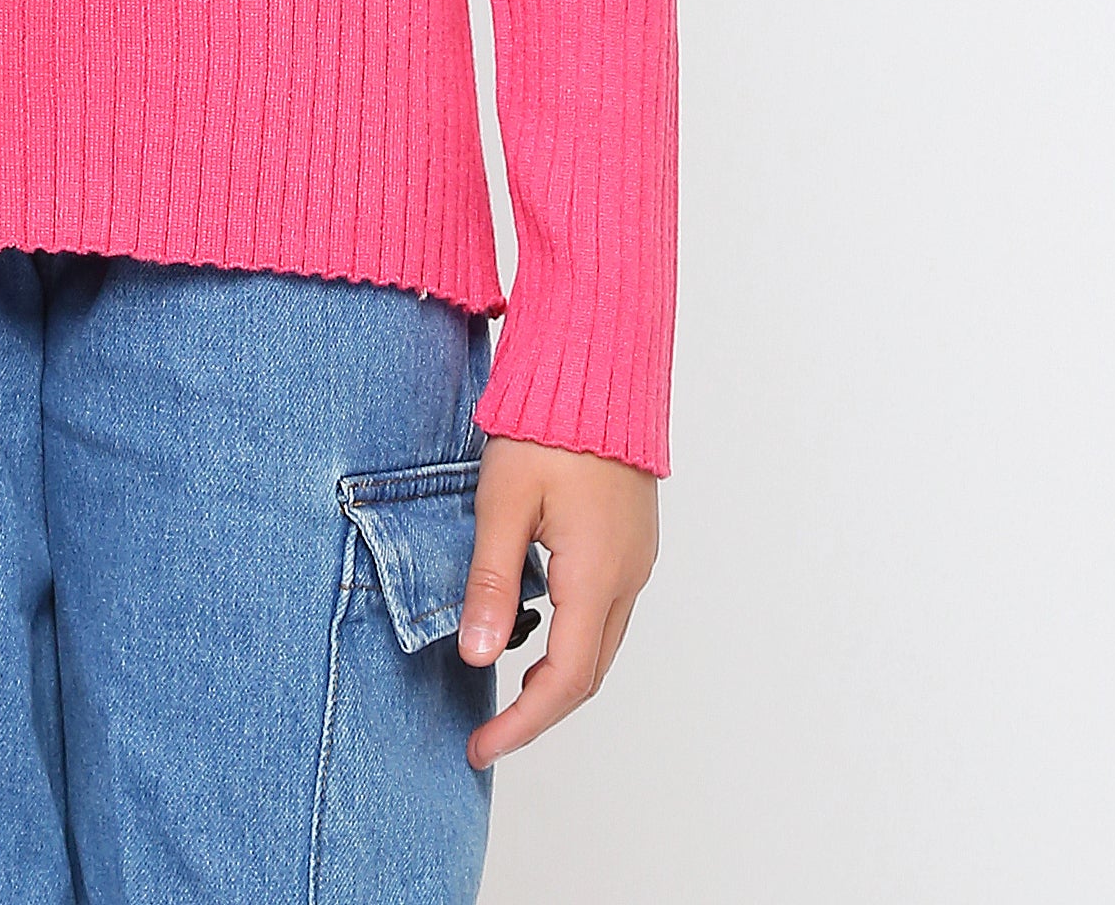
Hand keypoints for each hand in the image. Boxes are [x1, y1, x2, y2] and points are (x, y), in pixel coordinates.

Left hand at [458, 437, 658, 768]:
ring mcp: (636, 559)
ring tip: (503, 684)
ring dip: (557, 675)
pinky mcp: (632, 540)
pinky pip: (607, 611)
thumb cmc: (548, 424)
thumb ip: (491, 582)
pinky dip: (573, 637)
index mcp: (597, 576)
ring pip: (601, 644)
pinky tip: (535, 626)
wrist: (599, 367)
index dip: (522, 724)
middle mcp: (628, 577)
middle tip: (487, 729)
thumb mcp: (503, 502)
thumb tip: (477, 656)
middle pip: (589, 674)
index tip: (481, 747)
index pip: (564, 682)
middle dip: (539, 711)